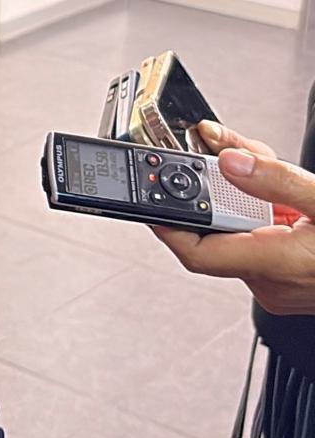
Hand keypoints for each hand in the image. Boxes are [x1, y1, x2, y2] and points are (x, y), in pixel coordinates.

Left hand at [151, 121, 314, 315]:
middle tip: (209, 153)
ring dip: (236, 198)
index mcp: (279, 266)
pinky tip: (274, 191)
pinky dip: (257, 211)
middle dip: (210, 191)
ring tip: (249, 162)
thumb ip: (277, 179)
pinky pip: (258, 240)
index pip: (197, 254)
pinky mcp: (290, 277)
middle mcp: (273, 281)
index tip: (146, 197)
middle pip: (216, 233)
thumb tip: (227, 156)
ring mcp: (281, 283)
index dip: (165, 226)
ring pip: (237, 233)